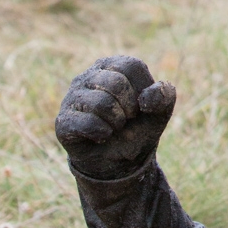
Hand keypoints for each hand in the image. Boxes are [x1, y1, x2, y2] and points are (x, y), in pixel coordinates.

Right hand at [55, 55, 175, 178]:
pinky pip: (86, 123)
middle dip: (129, 108)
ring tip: (114, 127)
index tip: (141, 106)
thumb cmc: (138, 129)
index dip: (142, 90)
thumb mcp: (159, 112)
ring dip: (116, 122)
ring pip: (100, 103)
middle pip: (115, 83)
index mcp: (113, 65)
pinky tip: (102, 136)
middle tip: (126, 119)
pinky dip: (102, 133)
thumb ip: (164, 97)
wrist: (119, 162)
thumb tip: (147, 97)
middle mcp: (89, 76)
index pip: (131, 66)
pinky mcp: (63, 121)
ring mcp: (72, 97)